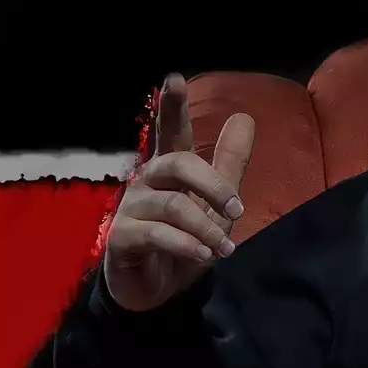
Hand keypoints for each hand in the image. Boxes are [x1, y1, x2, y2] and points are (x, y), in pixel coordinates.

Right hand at [102, 73, 255, 311]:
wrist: (160, 289)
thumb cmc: (186, 238)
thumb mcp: (216, 203)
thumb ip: (230, 163)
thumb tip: (245, 117)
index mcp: (170, 170)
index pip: (170, 131)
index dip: (171, 107)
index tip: (174, 78)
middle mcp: (147, 182)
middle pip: (177, 164)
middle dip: (213, 184)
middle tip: (238, 211)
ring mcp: (131, 208)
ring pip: (174, 206)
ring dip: (206, 228)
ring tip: (224, 248)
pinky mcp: (122, 237)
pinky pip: (157, 234)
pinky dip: (186, 244)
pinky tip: (203, 254)